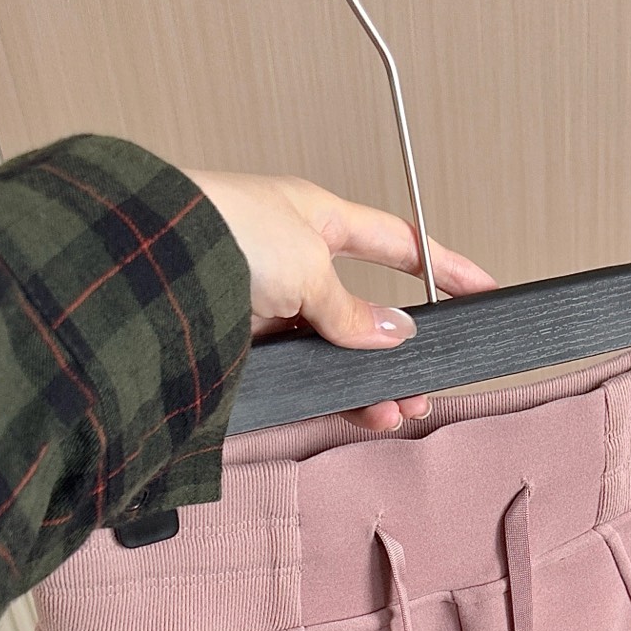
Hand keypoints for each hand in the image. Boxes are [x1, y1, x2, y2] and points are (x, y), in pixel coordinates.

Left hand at [183, 170, 495, 431]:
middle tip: (427, 386)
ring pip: (334, 352)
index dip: (444, 267)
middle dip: (402, 353)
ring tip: (395, 412)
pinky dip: (329, 396)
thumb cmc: (219, 232)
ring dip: (369, 384)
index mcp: (315, 218)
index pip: (397, 242)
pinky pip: (299, 376)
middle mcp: (292, 260)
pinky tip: (353, 411)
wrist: (146, 265)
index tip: (484, 290)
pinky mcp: (239, 346)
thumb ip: (355, 309)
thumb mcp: (309, 266)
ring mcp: (266, 304)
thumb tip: (394, 334)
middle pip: (366, 311)